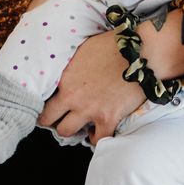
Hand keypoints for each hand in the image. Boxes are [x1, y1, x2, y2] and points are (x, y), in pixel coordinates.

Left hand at [37, 30, 143, 144]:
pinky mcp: (109, 118)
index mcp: (66, 80)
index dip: (45, 107)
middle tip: (59, 120)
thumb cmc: (113, 45)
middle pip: (51, 121)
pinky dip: (96, 138)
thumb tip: (69, 69)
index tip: (50, 109)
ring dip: (72, 129)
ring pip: (67, 131)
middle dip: (53, 121)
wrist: (139, 52)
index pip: (44, 101)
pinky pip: (98, 139)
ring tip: (77, 126)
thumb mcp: (83, 49)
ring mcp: (90, 110)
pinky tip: (97, 132)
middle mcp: (74, 98)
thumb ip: (72, 65)